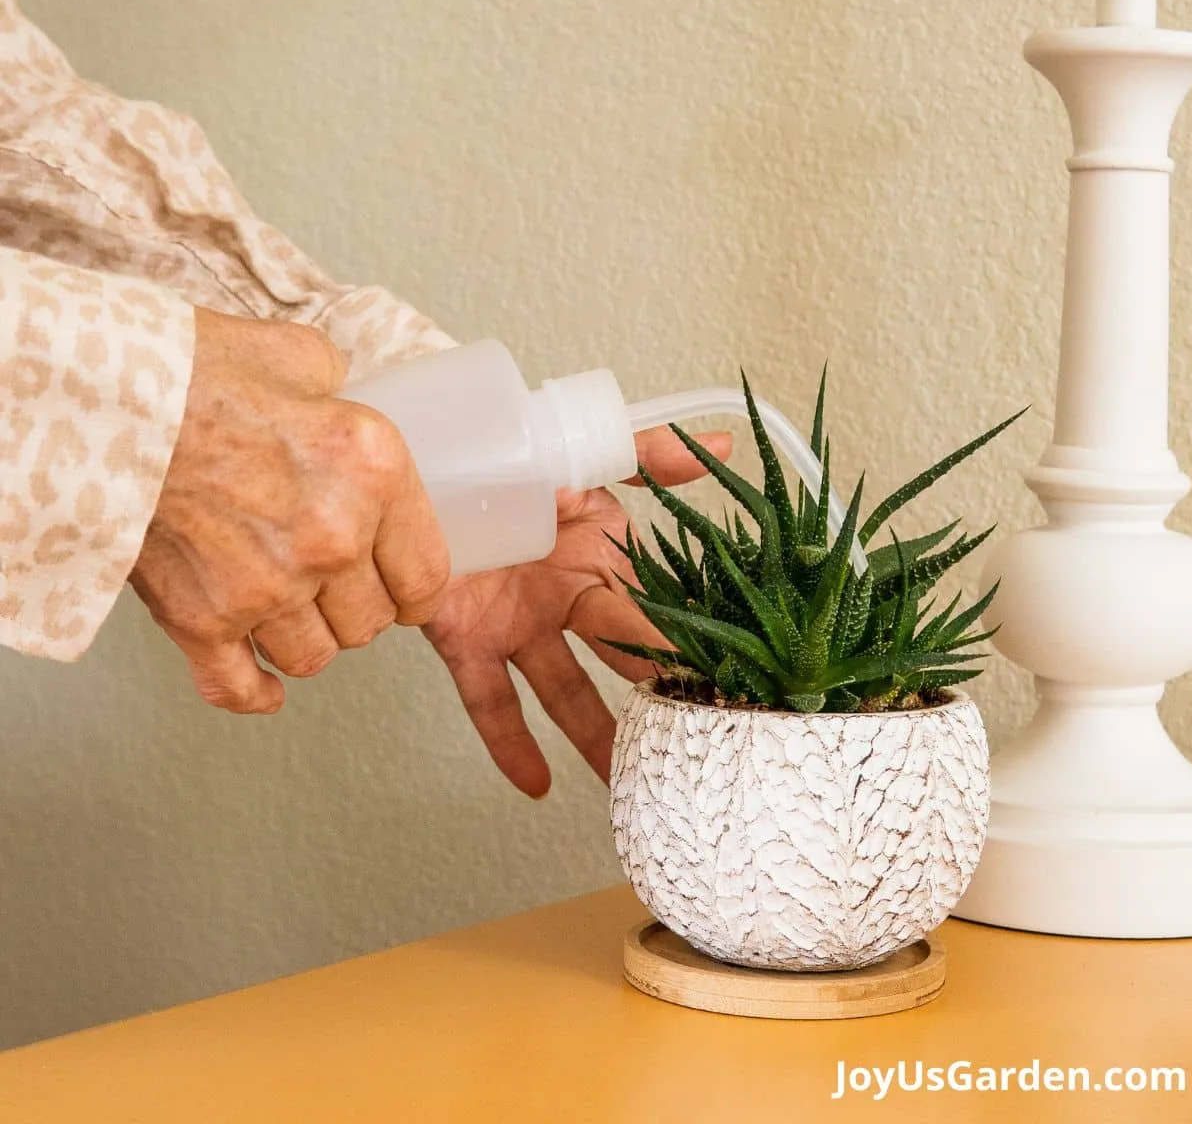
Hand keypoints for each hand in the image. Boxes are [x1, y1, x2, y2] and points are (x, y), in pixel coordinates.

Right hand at [130, 308, 449, 712]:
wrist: (107, 400)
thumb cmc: (200, 371)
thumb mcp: (305, 358)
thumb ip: (341, 395)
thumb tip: (338, 401)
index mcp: (372, 478)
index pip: (427, 577)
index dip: (418, 591)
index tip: (407, 591)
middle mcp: (329, 543)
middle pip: (370, 623)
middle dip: (359, 609)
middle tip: (340, 589)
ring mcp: (265, 590)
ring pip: (313, 657)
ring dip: (309, 640)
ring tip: (297, 614)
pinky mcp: (200, 619)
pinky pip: (238, 686)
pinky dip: (254, 694)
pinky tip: (267, 690)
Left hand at [423, 428, 731, 796]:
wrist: (433, 469)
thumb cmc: (511, 461)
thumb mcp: (584, 454)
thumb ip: (647, 452)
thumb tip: (721, 443)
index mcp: (603, 562)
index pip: (653, 608)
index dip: (685, 641)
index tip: (721, 677)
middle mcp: (569, 601)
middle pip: (618, 656)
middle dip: (654, 696)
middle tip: (690, 737)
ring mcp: (521, 627)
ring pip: (564, 691)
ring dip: (595, 738)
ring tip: (627, 785)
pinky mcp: (469, 642)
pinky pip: (490, 698)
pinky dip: (509, 742)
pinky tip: (535, 783)